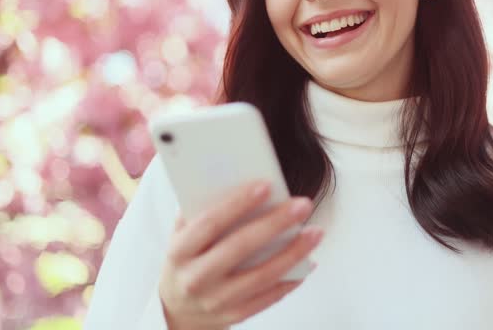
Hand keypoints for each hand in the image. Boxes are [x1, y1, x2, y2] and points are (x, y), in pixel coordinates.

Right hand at [158, 180, 323, 329]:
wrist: (178, 309)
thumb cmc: (187, 260)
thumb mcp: (182, 235)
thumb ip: (201, 210)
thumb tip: (234, 177)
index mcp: (180, 251)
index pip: (210, 223)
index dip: (238, 204)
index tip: (266, 185)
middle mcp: (195, 278)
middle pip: (240, 247)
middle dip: (275, 223)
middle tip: (302, 205)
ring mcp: (215, 300)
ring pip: (260, 276)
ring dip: (293, 253)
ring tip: (315, 232)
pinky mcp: (234, 315)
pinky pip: (268, 297)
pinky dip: (290, 280)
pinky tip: (307, 262)